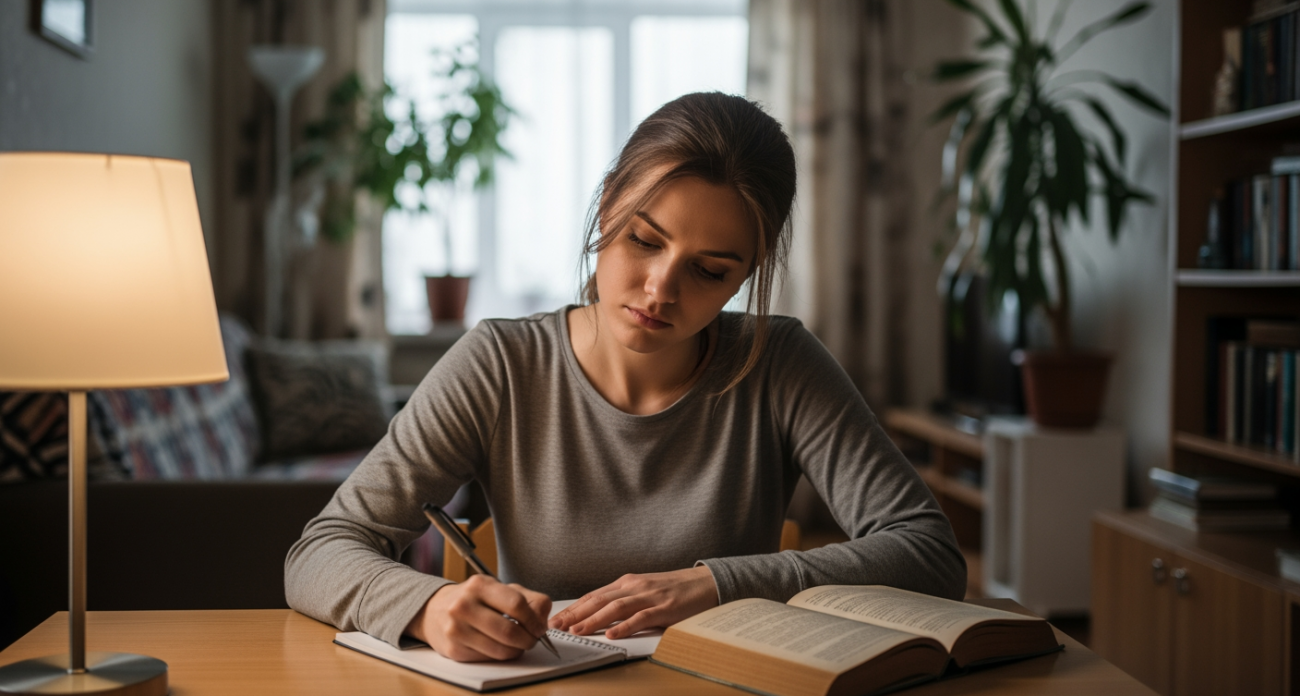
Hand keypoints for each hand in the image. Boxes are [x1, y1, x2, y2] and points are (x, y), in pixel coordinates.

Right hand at [406, 574, 551, 661]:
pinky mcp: (453, 649)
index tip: (540, 628)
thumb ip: (528, 598)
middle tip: (533, 640)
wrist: (433, 610)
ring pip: (500, 649)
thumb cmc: (473, 599)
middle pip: (510, 631)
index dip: (534, 620)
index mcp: (479, 585)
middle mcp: (464, 605)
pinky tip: (499, 646)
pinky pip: (488, 658)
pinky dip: (500, 655)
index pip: (517, 604)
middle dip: (529, 640)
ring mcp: (456, 628)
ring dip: (517, 650)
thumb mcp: (499, 588)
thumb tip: (543, 619)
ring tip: (518, 644)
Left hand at [548, 566, 717, 639]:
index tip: (556, 619)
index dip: (574, 608)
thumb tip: (598, 615)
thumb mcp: (643, 591)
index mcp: (627, 582)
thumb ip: (624, 600)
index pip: (594, 596)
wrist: (704, 582)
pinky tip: (612, 634)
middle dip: (576, 614)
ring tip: (577, 630)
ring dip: (593, 620)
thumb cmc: (673, 590)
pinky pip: (641, 618)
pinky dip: (625, 626)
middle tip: (556, 626)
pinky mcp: (664, 608)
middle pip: (599, 600)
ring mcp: (649, 596)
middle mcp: (634, 586)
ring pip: (615, 608)